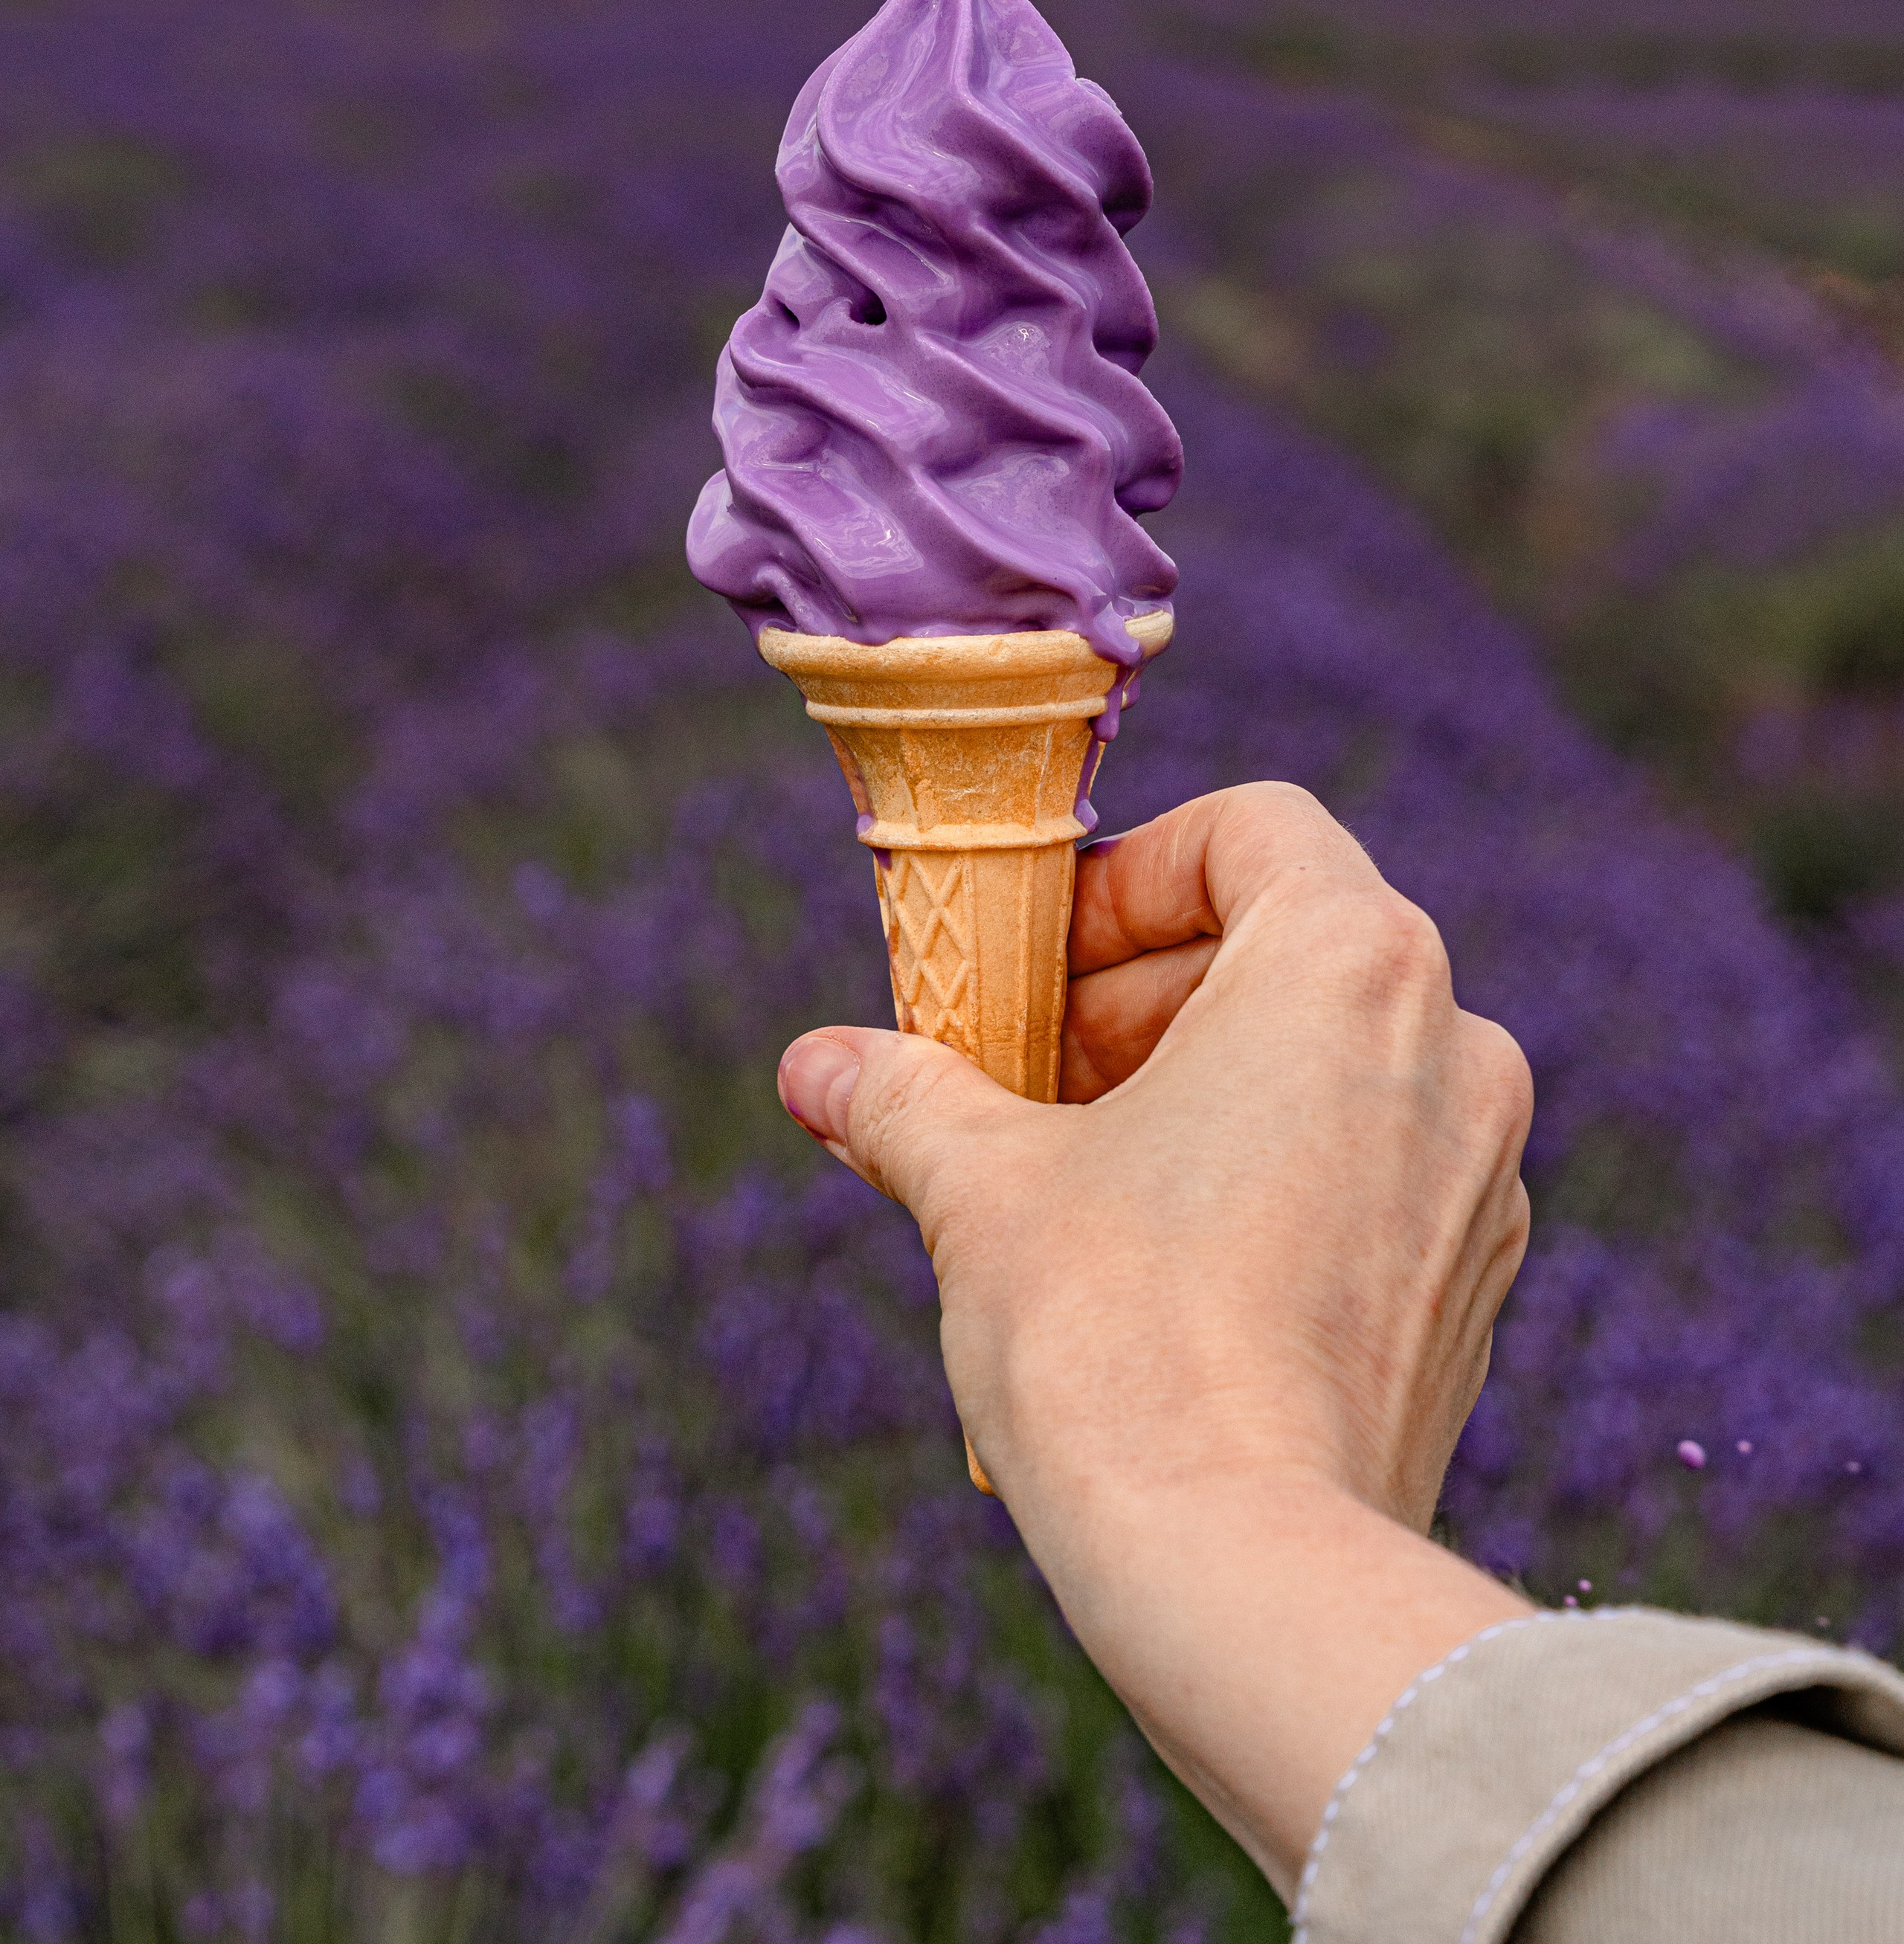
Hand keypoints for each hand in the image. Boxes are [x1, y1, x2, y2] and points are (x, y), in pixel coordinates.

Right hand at [776, 783, 1535, 1893]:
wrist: (1249, 1575)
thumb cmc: (1116, 1338)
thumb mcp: (980, 1185)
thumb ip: (905, 1094)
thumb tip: (818, 1066)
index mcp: (1354, 964)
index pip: (1252, 830)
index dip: (1130, 874)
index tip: (1043, 960)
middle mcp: (1455, 1046)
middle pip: (1290, 947)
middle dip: (1145, 994)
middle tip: (1029, 1070)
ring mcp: (1485, 1175)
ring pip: (1333, 1067)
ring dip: (1202, 1088)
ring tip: (1075, 1171)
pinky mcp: (1475, 1288)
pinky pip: (1369, 1176)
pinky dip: (1270, 1178)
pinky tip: (1159, 1264)